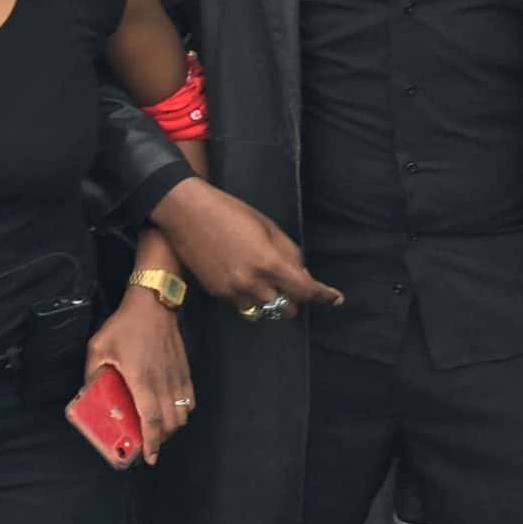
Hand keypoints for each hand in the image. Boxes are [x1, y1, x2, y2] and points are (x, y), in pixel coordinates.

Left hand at [84, 292, 193, 464]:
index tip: (149, 458)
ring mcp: (177, 377)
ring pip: (182, 414)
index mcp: (141, 379)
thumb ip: (93, 372)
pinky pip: (190, 400)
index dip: (152, 442)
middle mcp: (163, 382)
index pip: (151, 419)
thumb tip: (88, 393)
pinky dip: (183, 412)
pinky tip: (171, 412)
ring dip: (171, 428)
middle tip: (147, 444)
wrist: (153, 303)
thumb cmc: (123, 325)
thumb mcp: (98, 346)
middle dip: (160, 439)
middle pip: (170, 423)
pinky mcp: (185, 371)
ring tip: (157, 429)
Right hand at [149, 179, 343, 318]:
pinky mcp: (217, 294)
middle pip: (286, 309)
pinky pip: (244, 306)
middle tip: (290, 282)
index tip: (335, 299)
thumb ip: (289, 253)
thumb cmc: (230, 212)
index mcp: (269, 263)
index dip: (323, 296)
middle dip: (293, 299)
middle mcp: (252, 283)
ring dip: (272, 301)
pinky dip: (251, 298)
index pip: (305, 290)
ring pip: (264, 311)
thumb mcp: (268, 226)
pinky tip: (245, 278)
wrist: (187, 213)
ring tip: (266, 281)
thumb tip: (302, 274)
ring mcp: (233, 292)